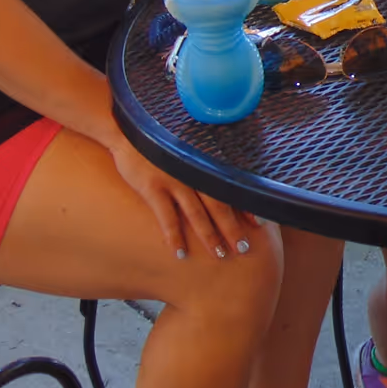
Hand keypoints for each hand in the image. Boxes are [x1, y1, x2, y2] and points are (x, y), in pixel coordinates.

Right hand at [109, 137, 258, 260]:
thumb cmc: (160, 142)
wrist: (128, 131)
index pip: (232, 185)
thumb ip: (202, 164)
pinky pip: (167, 217)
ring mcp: (175, 179)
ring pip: (198, 214)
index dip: (246, 204)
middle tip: (244, 248)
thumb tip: (221, 183)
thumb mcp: (186, 148)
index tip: (258, 223)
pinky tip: (180, 253)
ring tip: (221, 255)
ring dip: (210, 236)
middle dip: (233, 228)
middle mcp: (195, 171)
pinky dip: (175, 237)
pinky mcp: (154, 187)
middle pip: (220, 204)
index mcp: (205, 161)